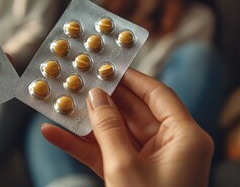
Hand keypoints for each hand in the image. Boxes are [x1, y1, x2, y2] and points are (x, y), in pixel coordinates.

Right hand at [42, 69, 213, 186]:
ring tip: (61, 103)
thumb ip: (108, 127)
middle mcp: (169, 146)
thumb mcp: (125, 167)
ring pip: (114, 132)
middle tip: (79, 80)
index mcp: (184, 137)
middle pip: (132, 111)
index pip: (156, 94)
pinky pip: (103, 153)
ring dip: (86, 121)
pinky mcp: (129, 175)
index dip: (131, 77)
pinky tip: (55, 134)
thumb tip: (95, 97)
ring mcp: (148, 161)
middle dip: (102, 98)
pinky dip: (81, 145)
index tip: (108, 64)